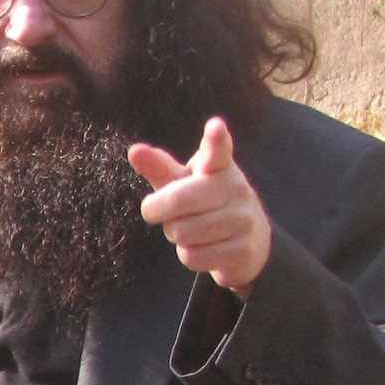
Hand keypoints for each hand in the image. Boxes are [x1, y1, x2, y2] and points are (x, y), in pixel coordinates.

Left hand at [127, 115, 271, 294]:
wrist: (250, 240)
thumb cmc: (206, 203)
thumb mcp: (184, 182)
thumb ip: (160, 168)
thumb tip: (134, 150)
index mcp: (220, 167)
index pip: (218, 151)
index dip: (216, 139)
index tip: (215, 127)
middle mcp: (236, 189)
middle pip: (176, 201)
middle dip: (159, 211)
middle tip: (164, 212)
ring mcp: (243, 220)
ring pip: (182, 234)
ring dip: (176, 236)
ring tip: (192, 229)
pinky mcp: (243, 250)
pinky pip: (192, 257)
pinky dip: (188, 255)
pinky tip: (204, 247)